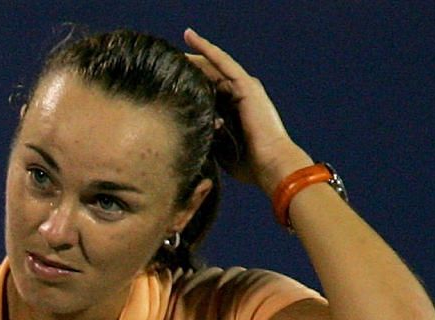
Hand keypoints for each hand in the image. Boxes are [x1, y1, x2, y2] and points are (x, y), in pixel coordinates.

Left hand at [182, 29, 310, 191]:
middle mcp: (240, 94)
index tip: (166, 81)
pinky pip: (222, 61)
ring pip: (213, 64)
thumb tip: (185, 132)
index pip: (207, 90)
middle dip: (187, 67)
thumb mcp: (220, 150)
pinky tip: (190, 38)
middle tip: (163, 60)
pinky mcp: (246, 85)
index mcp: (235, 109)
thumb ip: (207, 137)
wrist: (271, 166)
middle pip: (208, 75)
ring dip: (193, 54)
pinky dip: (206, 49)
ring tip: (171, 47)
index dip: (189, 83)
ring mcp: (244, 87)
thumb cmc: (249, 166)